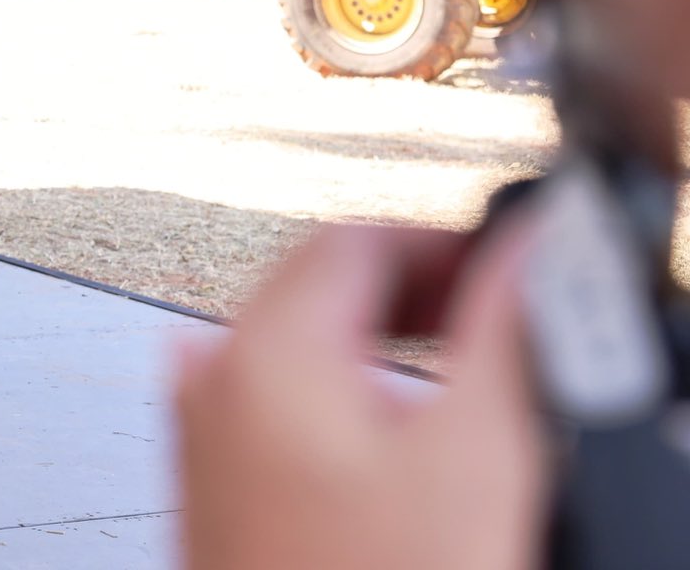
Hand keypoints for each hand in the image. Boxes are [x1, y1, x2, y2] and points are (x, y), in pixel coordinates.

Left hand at [175, 216, 545, 569]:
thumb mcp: (474, 456)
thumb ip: (506, 333)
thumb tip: (534, 251)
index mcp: (262, 350)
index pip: (353, 239)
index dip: (446, 242)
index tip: (514, 265)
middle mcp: (210, 382)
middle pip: (316, 286)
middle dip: (416, 290)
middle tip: (499, 317)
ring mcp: (202, 442)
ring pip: (295, 349)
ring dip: (380, 344)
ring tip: (462, 379)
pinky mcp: (212, 496)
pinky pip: (277, 410)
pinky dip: (341, 400)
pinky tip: (389, 443)